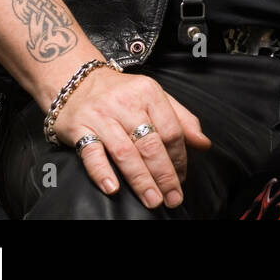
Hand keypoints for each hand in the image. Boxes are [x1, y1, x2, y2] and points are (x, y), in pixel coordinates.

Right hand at [51, 68, 211, 208]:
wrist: (75, 80)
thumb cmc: (121, 93)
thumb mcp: (155, 97)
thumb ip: (181, 119)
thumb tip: (204, 144)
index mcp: (149, 94)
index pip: (171, 130)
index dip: (180, 158)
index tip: (182, 177)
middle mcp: (126, 104)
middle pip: (150, 144)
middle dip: (164, 175)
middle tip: (172, 197)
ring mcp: (101, 116)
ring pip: (125, 152)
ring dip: (140, 179)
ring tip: (152, 199)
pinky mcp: (78, 128)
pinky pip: (90, 153)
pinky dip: (102, 172)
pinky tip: (113, 188)